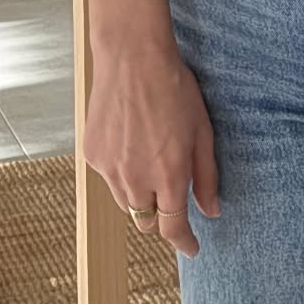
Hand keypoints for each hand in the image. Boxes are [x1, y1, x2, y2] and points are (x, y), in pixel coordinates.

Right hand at [84, 0, 220, 259]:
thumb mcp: (202, 131)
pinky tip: (131, 142)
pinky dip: (121, 171)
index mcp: (168, 176)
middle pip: (145, 221)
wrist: (132, 57)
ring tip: (151, 159)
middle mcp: (135, 179)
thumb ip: (206, 175)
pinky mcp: (91, 154)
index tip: (191, 247)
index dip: (183, 242)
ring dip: (139, 195)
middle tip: (172, 198)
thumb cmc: (173, 88)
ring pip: (125, 201)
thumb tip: (212, 209)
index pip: (172, 228)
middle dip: (160, 217)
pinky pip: (108, 177)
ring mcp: (109, 168)